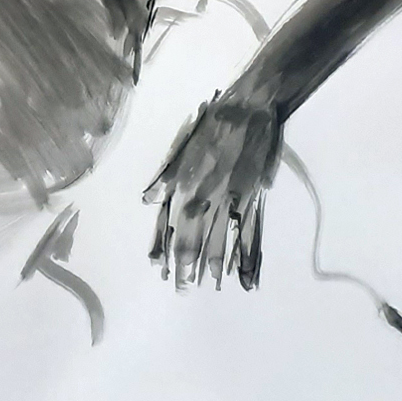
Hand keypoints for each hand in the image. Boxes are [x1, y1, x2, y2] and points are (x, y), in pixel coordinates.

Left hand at [145, 90, 282, 290]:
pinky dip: (247, 260)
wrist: (248, 110)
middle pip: (192, 243)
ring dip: (213, 268)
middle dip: (186, 269)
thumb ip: (164, 181)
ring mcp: (231, 204)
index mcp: (183, 188)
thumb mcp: (179, 152)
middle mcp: (204, 201)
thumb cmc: (211, 127)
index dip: (164, 251)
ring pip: (219, 244)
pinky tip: (245, 278)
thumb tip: (147, 202)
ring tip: (211, 286)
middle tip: (183, 289)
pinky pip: (249, 237)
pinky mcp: (254, 202)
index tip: (160, 271)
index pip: (169, 228)